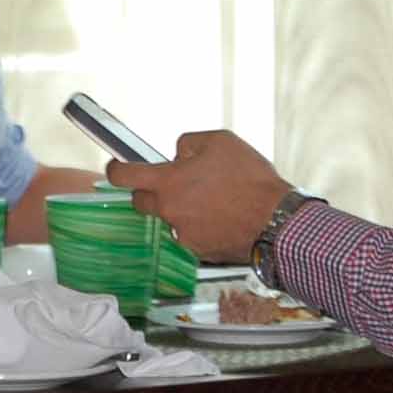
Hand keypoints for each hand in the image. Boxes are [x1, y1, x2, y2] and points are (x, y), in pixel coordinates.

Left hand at [106, 129, 289, 261]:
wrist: (277, 221)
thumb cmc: (250, 179)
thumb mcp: (220, 141)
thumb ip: (188, 144)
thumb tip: (177, 154)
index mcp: (169, 182)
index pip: (124, 176)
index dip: (115, 169)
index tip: (115, 167)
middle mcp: (170, 211)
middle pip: (142, 202)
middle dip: (151, 191)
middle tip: (175, 183)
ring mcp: (183, 234)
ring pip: (171, 218)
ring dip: (182, 208)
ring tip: (214, 199)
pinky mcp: (199, 251)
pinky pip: (191, 234)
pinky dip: (201, 225)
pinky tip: (224, 216)